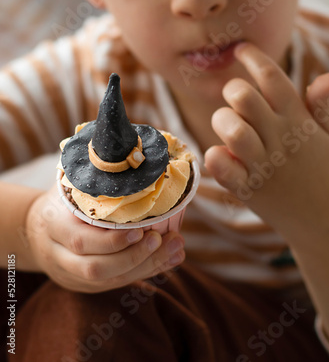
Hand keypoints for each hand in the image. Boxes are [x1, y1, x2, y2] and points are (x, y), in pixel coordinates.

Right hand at [26, 185, 184, 292]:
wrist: (33, 230)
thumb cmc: (60, 200)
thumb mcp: (69, 184)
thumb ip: (93, 177)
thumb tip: (133, 163)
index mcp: (53, 225)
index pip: (81, 241)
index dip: (112, 241)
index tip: (142, 229)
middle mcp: (59, 255)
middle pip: (95, 268)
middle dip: (134, 257)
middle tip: (162, 240)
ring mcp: (71, 274)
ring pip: (109, 281)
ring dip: (146, 267)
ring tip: (175, 249)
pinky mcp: (85, 285)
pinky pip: (116, 284)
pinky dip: (145, 272)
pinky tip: (169, 259)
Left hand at [205, 42, 328, 241]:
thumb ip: (325, 108)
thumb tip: (328, 76)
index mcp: (301, 122)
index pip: (272, 77)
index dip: (253, 57)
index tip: (241, 49)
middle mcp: (280, 139)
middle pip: (242, 96)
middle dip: (233, 90)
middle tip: (236, 100)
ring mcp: (264, 166)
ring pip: (230, 127)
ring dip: (223, 122)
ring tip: (230, 130)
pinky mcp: (250, 191)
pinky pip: (221, 166)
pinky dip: (215, 157)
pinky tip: (223, 157)